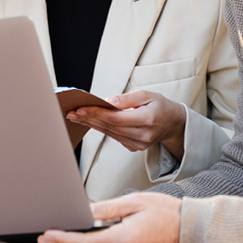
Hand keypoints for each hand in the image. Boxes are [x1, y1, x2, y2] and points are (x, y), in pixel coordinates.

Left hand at [38, 192, 180, 242]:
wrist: (191, 231)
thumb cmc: (167, 213)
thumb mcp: (134, 201)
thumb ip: (107, 209)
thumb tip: (85, 211)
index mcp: (125, 239)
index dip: (64, 240)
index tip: (47, 236)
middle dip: (69, 242)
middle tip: (48, 236)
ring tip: (70, 233)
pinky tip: (96, 239)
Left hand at [67, 89, 186, 158]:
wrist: (172, 124)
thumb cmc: (159, 106)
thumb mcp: (147, 95)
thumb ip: (127, 99)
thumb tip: (107, 101)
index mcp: (147, 120)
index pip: (116, 118)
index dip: (97, 113)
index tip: (80, 108)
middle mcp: (142, 136)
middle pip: (109, 127)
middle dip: (88, 119)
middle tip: (70, 112)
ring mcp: (138, 144)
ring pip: (109, 133)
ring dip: (91, 124)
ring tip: (74, 116)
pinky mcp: (134, 148)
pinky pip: (113, 137)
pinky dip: (101, 128)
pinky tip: (89, 122)